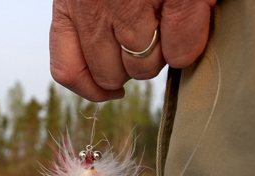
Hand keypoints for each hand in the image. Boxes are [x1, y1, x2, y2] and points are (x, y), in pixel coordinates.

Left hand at [50, 0, 215, 101]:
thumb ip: (83, 25)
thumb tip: (105, 85)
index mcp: (70, 3)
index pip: (67, 71)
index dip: (92, 87)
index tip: (111, 88)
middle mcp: (95, 8)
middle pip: (110, 75)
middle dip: (130, 66)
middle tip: (148, 41)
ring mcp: (134, 4)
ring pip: (144, 68)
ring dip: (160, 57)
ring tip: (168, 26)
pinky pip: (180, 52)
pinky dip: (186, 50)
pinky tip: (187, 32)